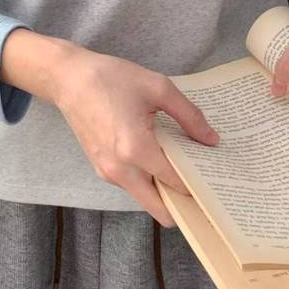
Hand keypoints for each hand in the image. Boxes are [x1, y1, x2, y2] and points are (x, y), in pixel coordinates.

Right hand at [50, 46, 219, 226]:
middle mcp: (120, 170)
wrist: (69, 79)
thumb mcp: (158, 88)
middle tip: (205, 188)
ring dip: (166, 191)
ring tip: (186, 168)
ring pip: (147, 198)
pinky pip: (133, 185)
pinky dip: (150, 180)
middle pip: (161, 210)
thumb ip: (189, 116)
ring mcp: (108, 173)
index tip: (219, 183)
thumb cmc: (112, 78)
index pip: (177, 182)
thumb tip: (212, 141)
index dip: (200, 185)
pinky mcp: (101, 169)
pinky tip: (162, 157)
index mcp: (136, 149)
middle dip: (184, 204)